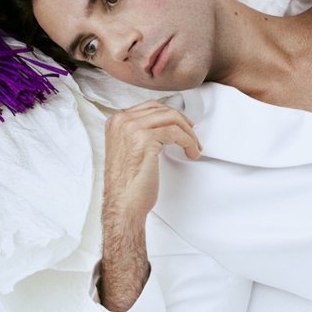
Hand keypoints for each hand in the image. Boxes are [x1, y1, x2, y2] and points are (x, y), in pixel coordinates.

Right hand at [99, 100, 200, 311]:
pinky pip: (176, 133)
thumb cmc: (127, 183)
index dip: (170, 115)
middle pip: (162, 109)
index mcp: (116, 121)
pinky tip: (191, 152)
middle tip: (193, 135)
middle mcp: (122, 121)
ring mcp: (132, 128)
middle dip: (182, 122)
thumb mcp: (128, 148)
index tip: (183, 125)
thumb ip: (138, 132)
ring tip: (194, 146)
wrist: (123, 204)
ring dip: (188, 133)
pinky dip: (188, 142)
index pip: (149, 106)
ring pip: (171, 118)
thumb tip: (163, 123)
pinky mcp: (145, 139)